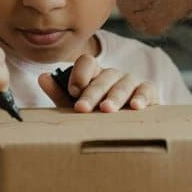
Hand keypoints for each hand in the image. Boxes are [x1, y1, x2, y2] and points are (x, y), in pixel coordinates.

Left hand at [37, 54, 157, 112]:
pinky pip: (146, 89)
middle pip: (103, 77)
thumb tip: (42, 77)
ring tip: (107, 109)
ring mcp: (131, 81)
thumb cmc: (99, 116)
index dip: (79, 74)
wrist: (128, 128)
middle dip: (92, 93)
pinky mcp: (149, 91)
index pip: (87, 63)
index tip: (73, 91)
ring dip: (115, 96)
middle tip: (82, 108)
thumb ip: (61, 94)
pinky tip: (136, 106)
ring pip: (123, 83)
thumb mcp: (77, 107)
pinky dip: (141, 97)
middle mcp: (112, 75)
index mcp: (94, 75)